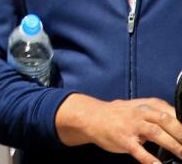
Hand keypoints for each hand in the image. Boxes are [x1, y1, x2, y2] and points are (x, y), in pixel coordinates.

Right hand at [56, 94, 181, 162]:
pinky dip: (151, 160)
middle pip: (167, 121)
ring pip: (157, 133)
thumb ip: (158, 115)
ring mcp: (131, 126)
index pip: (173, 112)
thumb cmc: (118, 114)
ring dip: (173, 146)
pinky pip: (140, 151)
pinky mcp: (123, 139)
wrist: (91, 116)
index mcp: (148, 105)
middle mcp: (141, 113)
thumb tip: (180, 126)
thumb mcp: (139, 108)